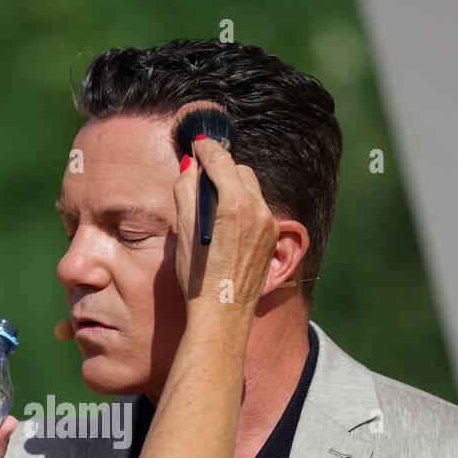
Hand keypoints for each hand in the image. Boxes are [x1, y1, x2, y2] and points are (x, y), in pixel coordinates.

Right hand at [173, 137, 279, 317]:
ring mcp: (269, 224)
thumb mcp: (184, 232)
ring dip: (233, 188)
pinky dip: (243, 207)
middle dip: (221, 169)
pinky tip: (226, 225)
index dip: (206, 148)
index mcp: (235, 204)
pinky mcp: (273, 238)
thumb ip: (187, 192)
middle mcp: (258, 209)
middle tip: (201, 177)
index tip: (197, 143)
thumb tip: (191, 167)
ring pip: (251, 190)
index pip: (221, 160)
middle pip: (240, 171)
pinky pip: (258, 210)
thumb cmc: (199, 277)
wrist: (223, 314)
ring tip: (213, 203)